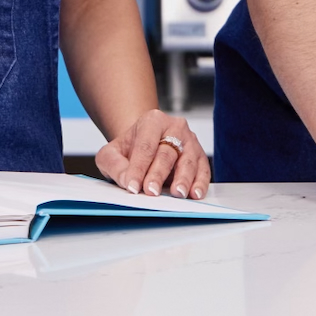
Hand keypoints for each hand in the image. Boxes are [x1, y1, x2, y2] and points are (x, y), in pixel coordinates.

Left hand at [96, 109, 210, 198]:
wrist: (146, 146)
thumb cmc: (130, 149)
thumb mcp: (112, 153)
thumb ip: (114, 164)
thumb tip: (127, 181)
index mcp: (152, 121)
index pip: (145, 146)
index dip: (138, 167)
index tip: (132, 186)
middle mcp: (174, 127)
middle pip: (167, 152)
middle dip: (158, 174)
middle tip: (151, 191)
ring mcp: (190, 141)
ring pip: (188, 161)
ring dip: (183, 179)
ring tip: (177, 193)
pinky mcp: (201, 156)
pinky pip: (203, 170)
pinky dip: (200, 183)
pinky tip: (195, 194)